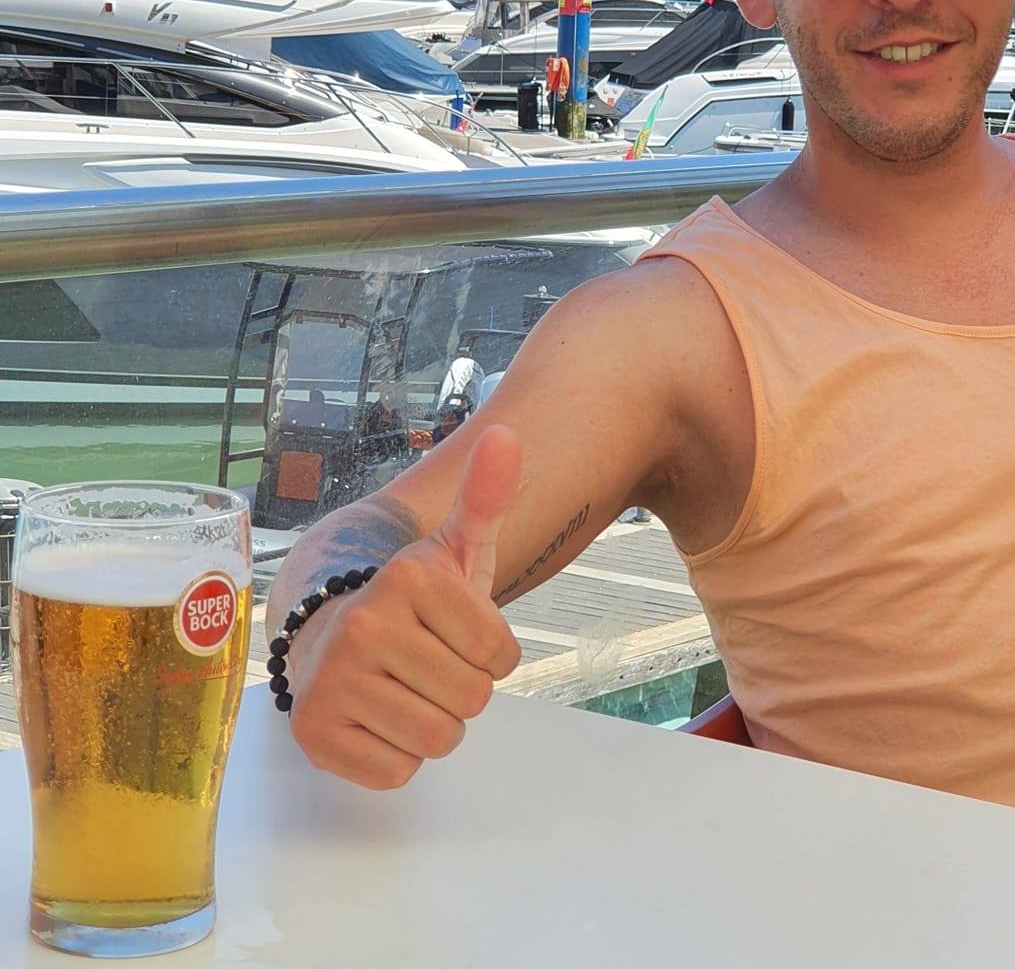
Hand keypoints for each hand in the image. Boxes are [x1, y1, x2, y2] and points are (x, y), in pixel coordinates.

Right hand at [287, 425, 523, 788]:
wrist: (329, 631)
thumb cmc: (413, 600)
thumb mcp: (456, 548)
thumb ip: (486, 496)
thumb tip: (507, 435)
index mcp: (408, 578)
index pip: (501, 654)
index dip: (491, 652)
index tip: (456, 632)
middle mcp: (363, 624)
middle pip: (472, 700)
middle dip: (463, 689)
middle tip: (428, 663)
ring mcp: (332, 681)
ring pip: (438, 740)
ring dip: (434, 724)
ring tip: (405, 688)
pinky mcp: (314, 734)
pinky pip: (397, 772)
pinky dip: (397, 755)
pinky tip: (376, 717)